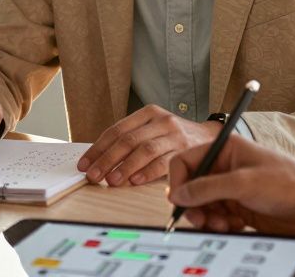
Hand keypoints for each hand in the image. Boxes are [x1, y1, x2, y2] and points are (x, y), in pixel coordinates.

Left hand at [77, 105, 218, 186]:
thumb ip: (131, 141)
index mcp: (148, 113)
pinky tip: (135, 181)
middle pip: (128, 140)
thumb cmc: (173, 137)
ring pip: (144, 150)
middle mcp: (161, 121)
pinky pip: (163, 162)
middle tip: (93, 175)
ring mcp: (174, 135)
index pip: (116, 130)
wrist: (210, 138)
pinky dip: (147, 172)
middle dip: (107, 159)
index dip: (98, 148)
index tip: (85, 164)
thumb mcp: (152, 130)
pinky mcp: (185, 150)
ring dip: (125, 167)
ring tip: (111, 181)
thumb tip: (99, 163)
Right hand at [167, 135, 294, 235]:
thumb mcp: (244, 183)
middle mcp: (225, 168)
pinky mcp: (239, 208)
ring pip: (203, 205)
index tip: (179, 200)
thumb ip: (208, 188)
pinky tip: (234, 226)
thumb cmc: (289, 183)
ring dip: (207, 218)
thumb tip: (178, 194)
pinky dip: (219, 225)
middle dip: (193, 205)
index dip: (178, 181)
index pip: (186, 161)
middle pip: (191, 187)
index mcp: (225, 150)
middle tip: (200, 220)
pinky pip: (217, 218)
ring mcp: (232, 189)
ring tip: (221, 225)